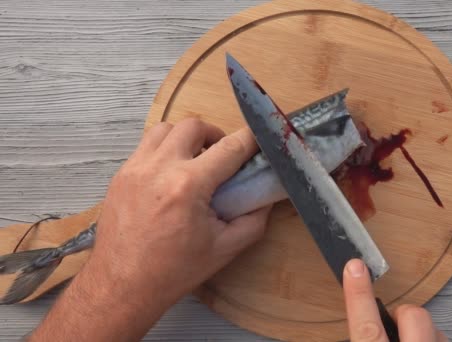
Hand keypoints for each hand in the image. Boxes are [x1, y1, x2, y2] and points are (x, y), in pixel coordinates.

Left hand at [29, 118, 271, 341]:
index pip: (229, 148)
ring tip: (195, 160)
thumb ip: (254, 219)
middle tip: (223, 156)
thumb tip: (265, 196)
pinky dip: (164, 150)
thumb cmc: (174, 271)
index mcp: (188, 186)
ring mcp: (135, 169)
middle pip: (194, 126)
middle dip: (215, 135)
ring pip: (165, 129)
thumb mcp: (226, 248)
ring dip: (186, 138)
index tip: (259, 139)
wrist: (123, 286)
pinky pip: (146, 146)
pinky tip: (171, 175)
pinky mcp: (120, 176)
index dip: (250, 139)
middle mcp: (159, 169)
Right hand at [343, 259, 446, 341]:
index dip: (360, 295)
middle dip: (404, 313)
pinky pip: (444, 338)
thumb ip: (365, 337)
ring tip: (411, 340)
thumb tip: (362, 322)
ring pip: (434, 327)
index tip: (355, 267)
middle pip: (412, 315)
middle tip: (394, 324)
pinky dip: (433, 338)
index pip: (367, 326)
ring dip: (422, 331)